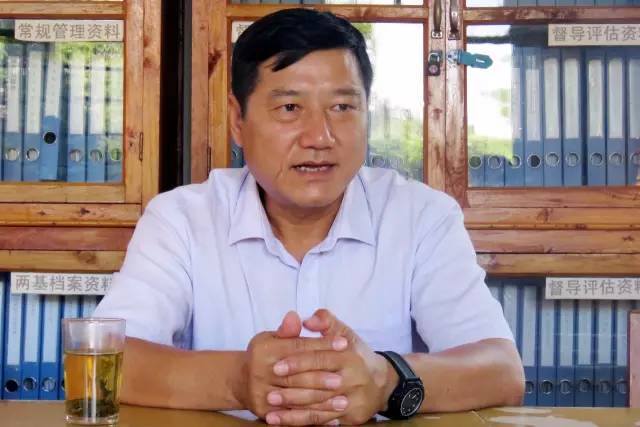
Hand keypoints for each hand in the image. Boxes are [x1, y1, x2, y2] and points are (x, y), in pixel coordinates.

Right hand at [237, 311, 349, 420]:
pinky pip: (293, 416)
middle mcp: (260, 372)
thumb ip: (287, 330)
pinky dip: (313, 417)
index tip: (343, 343)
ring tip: (343, 401)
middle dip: (322, 377)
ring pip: (296, 398)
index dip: (322, 344)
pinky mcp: (265, 412)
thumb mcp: (272, 337)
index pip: (298, 347)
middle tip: (343, 378)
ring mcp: (261, 394)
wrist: (241, 382)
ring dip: (322, 401)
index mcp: (264, 350)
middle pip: (296, 375)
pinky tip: (331, 418)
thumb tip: (294, 316)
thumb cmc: (263, 355)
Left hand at [266, 309, 397, 425]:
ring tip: (270, 410)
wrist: (382, 382)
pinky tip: (284, 421)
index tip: (275, 366)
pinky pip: (324, 421)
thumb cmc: (356, 354)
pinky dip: (302, 422)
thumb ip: (325, 322)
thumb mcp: (345, 333)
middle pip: (318, 385)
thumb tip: (306, 320)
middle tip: (268, 393)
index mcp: (349, 356)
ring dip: (293, 410)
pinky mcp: (352, 417)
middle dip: (291, 390)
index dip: (297, 362)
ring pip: (319, 407)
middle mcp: (354, 379)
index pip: (320, 359)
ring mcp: (354, 400)